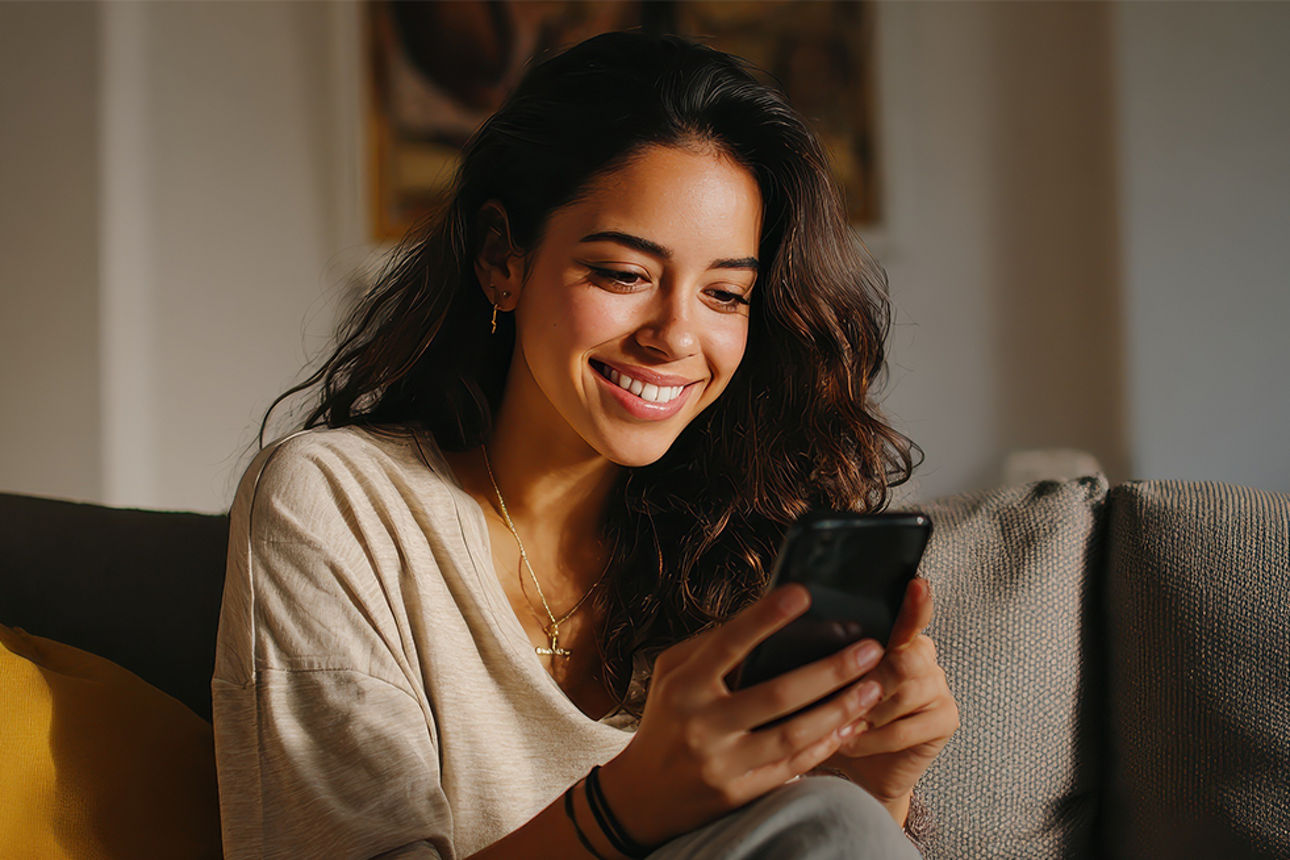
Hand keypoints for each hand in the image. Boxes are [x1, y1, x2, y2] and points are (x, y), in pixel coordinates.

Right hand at [597, 584, 887, 846]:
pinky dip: (825, 744)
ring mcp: (721, 763)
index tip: (803, 592)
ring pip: (794, 734)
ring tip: (873, 686)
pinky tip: (852, 724)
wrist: (643, 795)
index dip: (765, 617)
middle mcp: (701, 723)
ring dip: (840, 709)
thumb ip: (710, 646)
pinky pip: (792, 766)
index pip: (728, 644)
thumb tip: (762, 616)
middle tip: (871, 649)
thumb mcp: (672, 673)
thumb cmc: (666, 718)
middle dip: (831, 670)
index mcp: (683, 685)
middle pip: (778, 694)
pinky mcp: (738, 793)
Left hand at [816, 578, 958, 818]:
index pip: (911, 617)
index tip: (918, 584)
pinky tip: (853, 742)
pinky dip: (874, 739)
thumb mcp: (827, 683)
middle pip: (903, 660)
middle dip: (867, 684)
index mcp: (898, 639)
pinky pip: (907, 728)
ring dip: (865, 715)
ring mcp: (940, 686)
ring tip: (841, 726)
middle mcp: (924, 656)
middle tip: (841, 702)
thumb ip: (828, 660)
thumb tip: (800, 636)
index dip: (916, 603)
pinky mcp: (946, 719)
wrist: (859, 766)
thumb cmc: (838, 715)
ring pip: (903, 694)